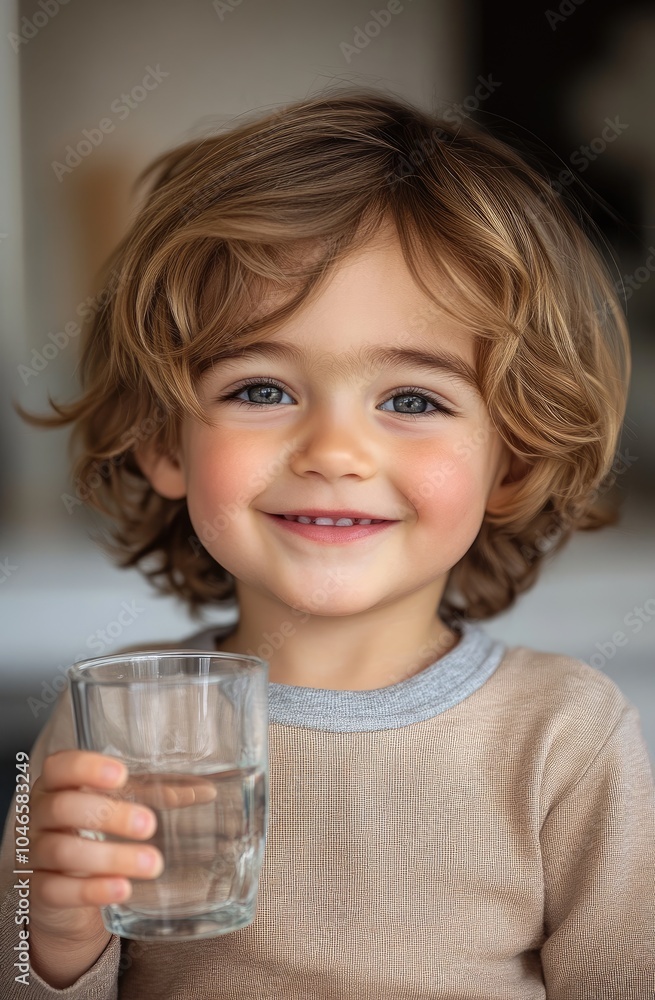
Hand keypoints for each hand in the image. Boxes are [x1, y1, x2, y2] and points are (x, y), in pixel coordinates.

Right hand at [28, 749, 162, 947]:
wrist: (61, 885)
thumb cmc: (93, 830)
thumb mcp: (121, 805)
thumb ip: (158, 795)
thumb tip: (207, 791)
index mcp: (57, 784)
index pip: (60, 767)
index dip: (86, 768)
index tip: (121, 775)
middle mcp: (39, 816)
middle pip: (63, 808)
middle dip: (109, 815)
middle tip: (150, 825)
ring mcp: (34, 854)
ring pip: (63, 851)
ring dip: (111, 857)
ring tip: (152, 864)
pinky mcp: (38, 891)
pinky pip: (57, 891)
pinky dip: (91, 890)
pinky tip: (121, 889)